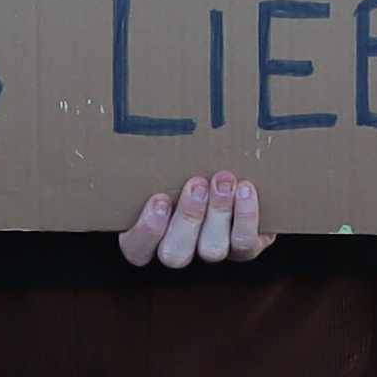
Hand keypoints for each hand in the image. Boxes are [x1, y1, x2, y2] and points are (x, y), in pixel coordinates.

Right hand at [116, 171, 269, 269]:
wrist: (226, 176)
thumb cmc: (179, 167)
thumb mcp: (160, 166)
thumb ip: (151, 163)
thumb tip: (129, 122)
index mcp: (146, 236)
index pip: (136, 248)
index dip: (148, 229)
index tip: (159, 199)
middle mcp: (178, 250)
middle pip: (175, 254)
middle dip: (188, 217)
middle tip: (197, 183)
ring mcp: (210, 251)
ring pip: (212, 249)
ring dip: (219, 213)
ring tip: (225, 180)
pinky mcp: (243, 249)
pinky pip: (245, 244)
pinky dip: (247, 216)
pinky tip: (246, 188)